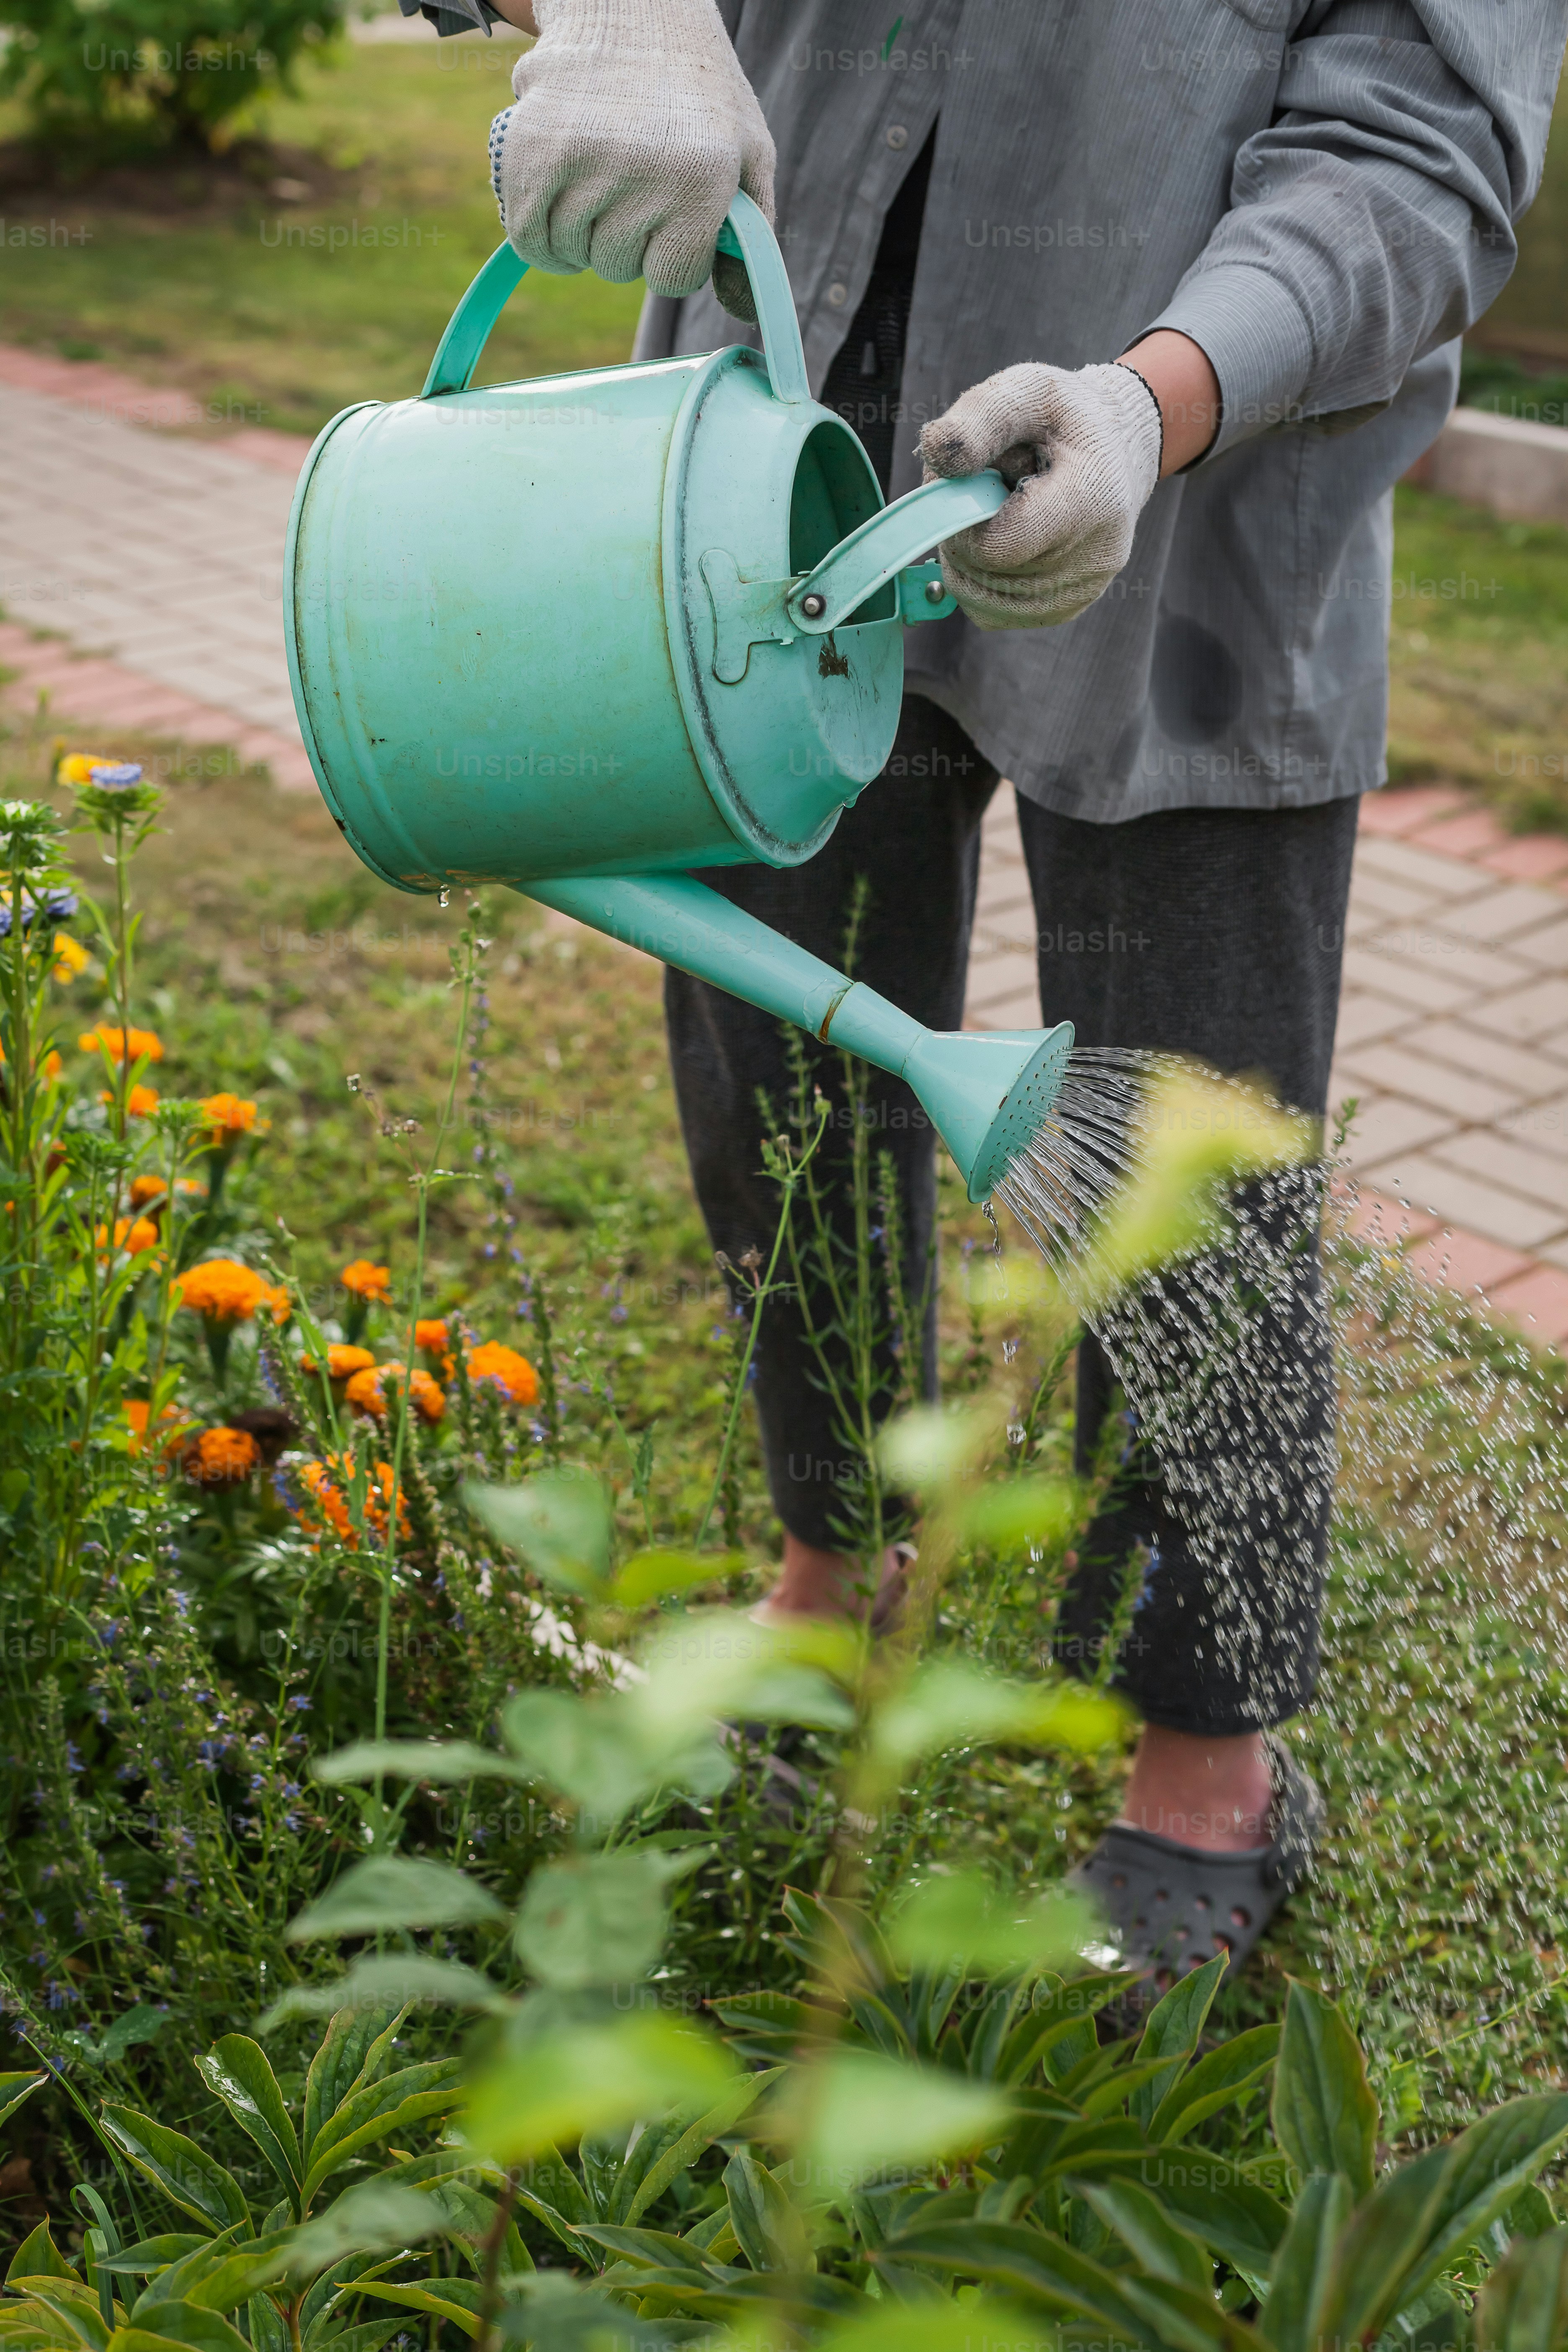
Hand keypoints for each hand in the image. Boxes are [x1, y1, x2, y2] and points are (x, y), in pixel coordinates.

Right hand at [493, 0, 774, 315]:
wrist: (634, 7)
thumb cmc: (699, 92)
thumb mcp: (748, 152)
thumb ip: (752, 236)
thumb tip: (740, 314)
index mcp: (701, 179)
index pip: (674, 278)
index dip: (673, 257)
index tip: (674, 221)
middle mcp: (642, 171)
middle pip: (619, 268)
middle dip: (628, 242)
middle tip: (635, 187)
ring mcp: (582, 158)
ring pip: (572, 254)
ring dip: (582, 236)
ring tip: (599, 186)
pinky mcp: (532, 146)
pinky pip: (526, 235)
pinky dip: (538, 240)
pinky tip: (556, 217)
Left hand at [919, 361, 1164, 629]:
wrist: (1116, 448)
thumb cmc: (1065, 417)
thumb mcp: (1028, 389)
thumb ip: (980, 417)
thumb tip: (935, 454)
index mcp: (1092, 498)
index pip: (998, 546)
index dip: (962, 520)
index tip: (969, 485)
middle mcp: (1095, 556)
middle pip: (985, 573)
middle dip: (963, 533)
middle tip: (985, 492)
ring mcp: (1082, 590)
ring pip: (982, 602)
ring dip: (967, 560)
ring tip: (997, 514)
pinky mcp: (1066, 608)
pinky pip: (994, 614)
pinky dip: (980, 581)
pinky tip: (1000, 542)